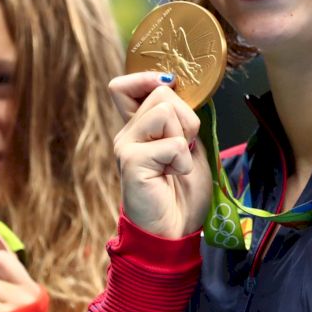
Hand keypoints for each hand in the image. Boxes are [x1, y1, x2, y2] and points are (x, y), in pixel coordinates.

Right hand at [109, 72, 210, 238]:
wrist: (173, 233)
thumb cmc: (181, 194)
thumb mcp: (188, 148)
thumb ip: (182, 122)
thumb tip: (183, 93)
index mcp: (138, 128)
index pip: (123, 86)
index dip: (148, 79)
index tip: (170, 96)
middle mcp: (127, 134)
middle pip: (160, 93)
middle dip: (186, 117)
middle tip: (183, 148)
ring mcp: (126, 146)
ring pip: (165, 110)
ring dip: (184, 137)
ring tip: (177, 162)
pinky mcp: (132, 162)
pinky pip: (170, 143)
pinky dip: (182, 160)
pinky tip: (174, 175)